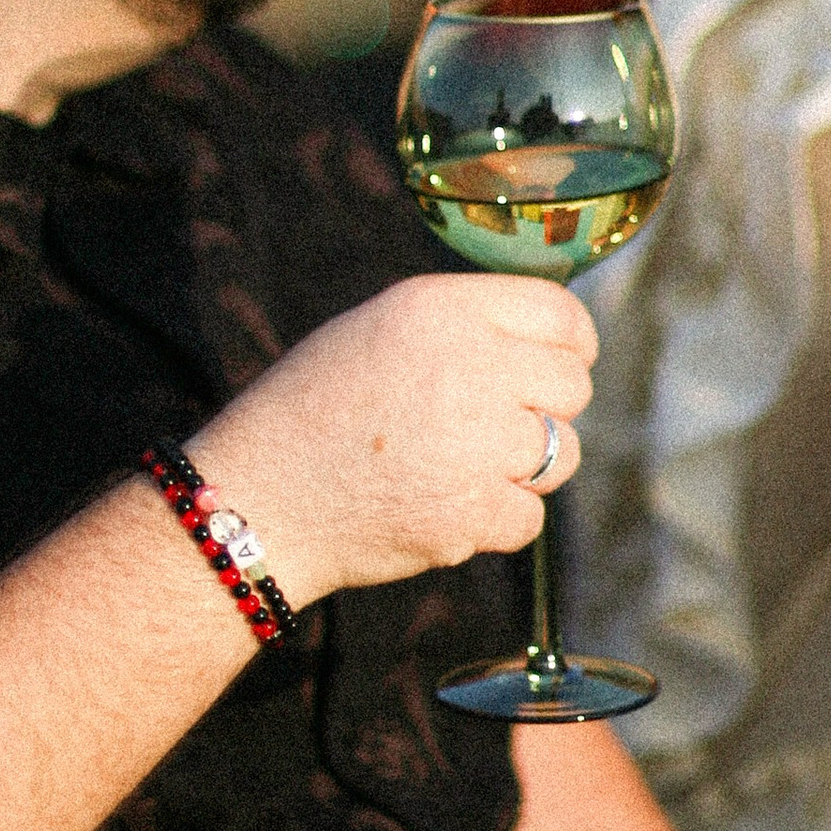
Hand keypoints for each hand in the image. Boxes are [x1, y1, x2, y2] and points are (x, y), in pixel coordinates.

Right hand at [186, 272, 596, 608]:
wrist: (257, 499)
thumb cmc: (315, 410)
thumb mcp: (378, 329)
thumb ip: (463, 326)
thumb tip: (548, 343)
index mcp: (442, 309)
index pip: (560, 314)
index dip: (572, 343)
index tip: (564, 363)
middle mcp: (469, 366)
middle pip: (572, 385)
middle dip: (545, 409)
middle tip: (494, 428)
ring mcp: (476, 443)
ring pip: (563, 453)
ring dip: (525, 468)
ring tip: (457, 467)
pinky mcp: (472, 512)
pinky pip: (530, 517)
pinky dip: (495, 522)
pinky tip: (440, 507)